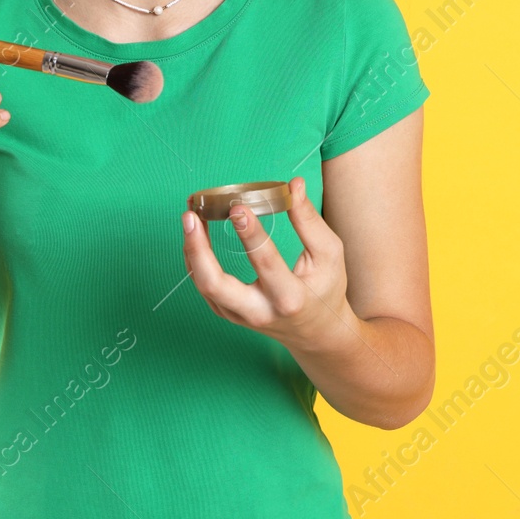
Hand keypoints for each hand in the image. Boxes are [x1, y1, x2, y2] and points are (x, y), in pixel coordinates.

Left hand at [182, 177, 356, 351]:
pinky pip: (204, 288)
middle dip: (198, 249)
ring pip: (204, 286)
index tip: (237, 207)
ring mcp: (240, 317)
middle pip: (215, 285)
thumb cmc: (326, 289)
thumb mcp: (329, 254)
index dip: (249, 233)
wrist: (317, 333)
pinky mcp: (229, 315)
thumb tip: (295, 184)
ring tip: (190, 218)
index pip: (264, 262)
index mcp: (289, 297)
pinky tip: (195, 236)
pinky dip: (195, 261)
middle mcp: (260, 311)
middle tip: (191, 216)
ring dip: (192, 250)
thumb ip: (309, 220)